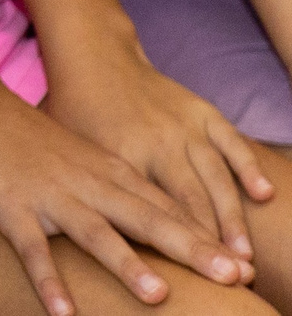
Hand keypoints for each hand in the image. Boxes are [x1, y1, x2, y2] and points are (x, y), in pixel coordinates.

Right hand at [0, 83, 248, 315]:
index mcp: (109, 171)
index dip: (207, 236)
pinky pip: (31, 249)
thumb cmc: (26, 137)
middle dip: (192, 249)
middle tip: (233, 275)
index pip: (167, 207)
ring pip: (95, 232)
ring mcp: (48, 195)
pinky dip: (48, 280)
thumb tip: (152, 220)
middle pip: (146, 218)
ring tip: (159, 296)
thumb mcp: (83, 157)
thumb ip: (116, 186)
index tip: (243, 265)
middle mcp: (87, 183)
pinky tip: (63, 313)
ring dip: (127, 264)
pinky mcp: (9, 206)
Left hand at [45, 31, 276, 264]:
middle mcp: (153, 141)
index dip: (169, 248)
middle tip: (231, 277)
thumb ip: (90, 193)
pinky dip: (248, 167)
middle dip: (210, 242)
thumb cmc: (75, 112)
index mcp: (118, 154)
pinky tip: (263, 195)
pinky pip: (231, 141)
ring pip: (214, 178)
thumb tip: (97, 243)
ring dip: (232, 218)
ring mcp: (181, 125)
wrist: (93, 56)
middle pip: (187, 200)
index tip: (185, 279)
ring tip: (244, 256)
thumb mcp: (72, 152)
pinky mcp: (200, 110)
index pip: (147, 210)